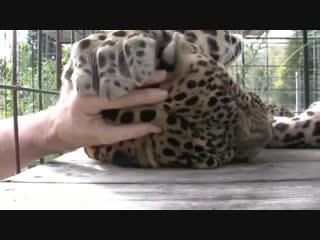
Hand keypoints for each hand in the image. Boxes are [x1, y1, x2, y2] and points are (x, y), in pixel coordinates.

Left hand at [47, 70, 168, 152]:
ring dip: (136, 72)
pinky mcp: (86, 75)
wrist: (55, 126)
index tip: (163, 94)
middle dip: (143, 77)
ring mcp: (85, 77)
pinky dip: (125, 73)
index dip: (144, 96)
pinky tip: (139, 71)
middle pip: (120, 78)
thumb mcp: (103, 136)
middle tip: (164, 75)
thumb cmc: (77, 135)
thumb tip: (155, 128)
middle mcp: (86, 84)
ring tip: (155, 72)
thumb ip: (129, 131)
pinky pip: (109, 72)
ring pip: (116, 73)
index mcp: (88, 100)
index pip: (122, 97)